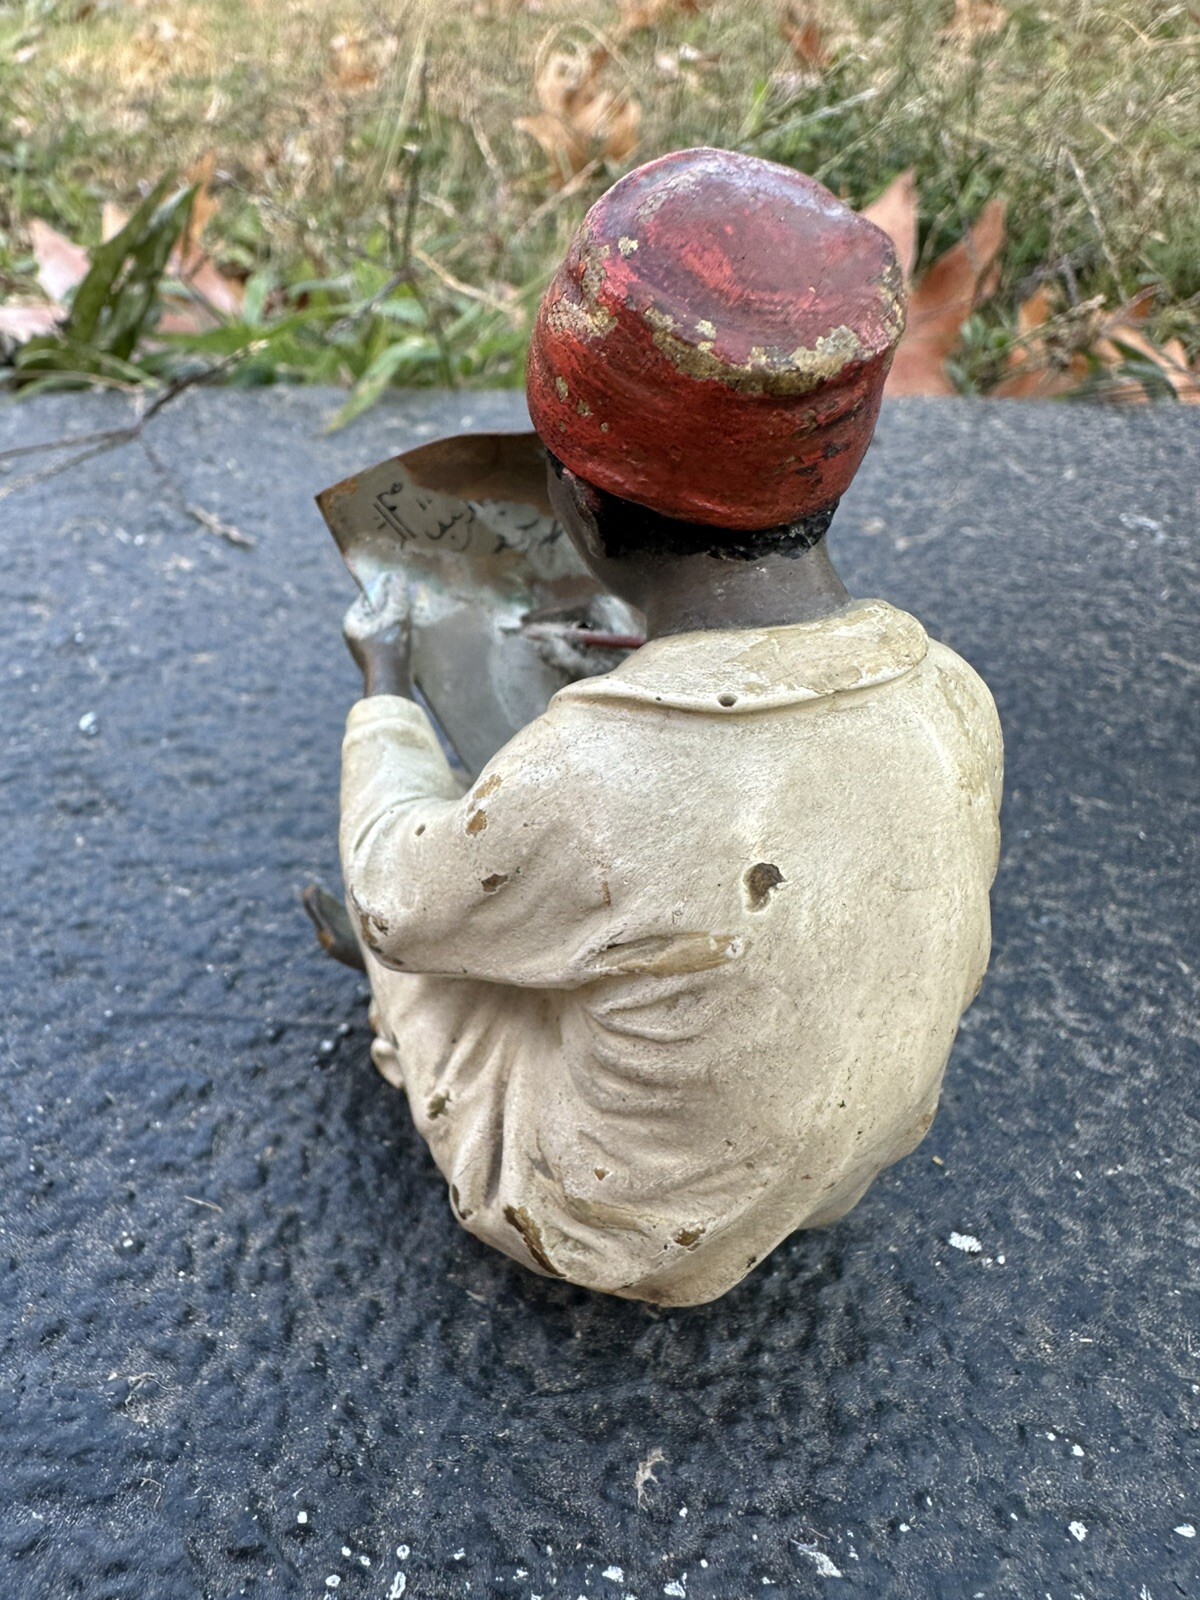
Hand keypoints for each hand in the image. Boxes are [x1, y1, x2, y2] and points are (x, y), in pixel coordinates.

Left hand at [343, 575, 412, 697]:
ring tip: (411, 616)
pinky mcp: (377, 659)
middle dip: (392, 605)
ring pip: (384, 625)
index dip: (386, 589)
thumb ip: (396, 594)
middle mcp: (354, 634)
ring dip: (398, 620)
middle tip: (409, 599)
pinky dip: (399, 634)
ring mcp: (365, 648)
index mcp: (351, 622)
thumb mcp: (395, 616)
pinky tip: (411, 634)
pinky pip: (388, 638)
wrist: (392, 685)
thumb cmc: (389, 649)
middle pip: (377, 610)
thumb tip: (397, 575)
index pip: (369, 596)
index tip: (401, 585)